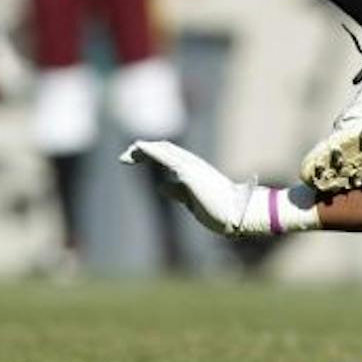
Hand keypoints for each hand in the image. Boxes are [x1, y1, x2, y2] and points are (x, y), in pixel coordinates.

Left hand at [120, 140, 259, 236]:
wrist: (237, 213)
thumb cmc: (218, 209)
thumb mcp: (191, 199)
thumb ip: (177, 191)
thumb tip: (161, 186)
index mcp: (194, 171)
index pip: (170, 156)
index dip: (151, 154)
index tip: (134, 158)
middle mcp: (193, 164)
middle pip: (164, 150)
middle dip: (143, 151)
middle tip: (124, 157)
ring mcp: (191, 167)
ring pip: (163, 150)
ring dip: (144, 149)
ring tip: (128, 151)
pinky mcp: (188, 173)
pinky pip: (165, 158)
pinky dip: (151, 151)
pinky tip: (139, 148)